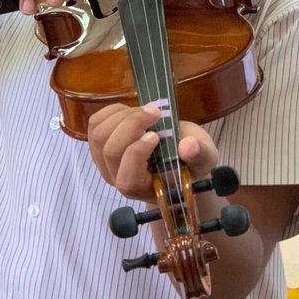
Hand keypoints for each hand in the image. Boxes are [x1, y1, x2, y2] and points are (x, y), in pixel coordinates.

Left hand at [87, 103, 218, 202]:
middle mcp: (117, 178)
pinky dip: (112, 110)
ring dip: (122, 116)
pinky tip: (131, 110)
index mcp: (142, 188)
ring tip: (145, 112)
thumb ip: (199, 154)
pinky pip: (95, 123)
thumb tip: (189, 146)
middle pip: (111, 151)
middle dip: (132, 125)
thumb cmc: (189, 159)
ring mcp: (104, 162)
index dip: (137, 153)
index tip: (157, 135)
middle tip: (155, 113)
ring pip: (98, 135)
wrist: (175, 154)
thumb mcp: (204, 158)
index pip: (128, 178)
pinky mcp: (99, 144)